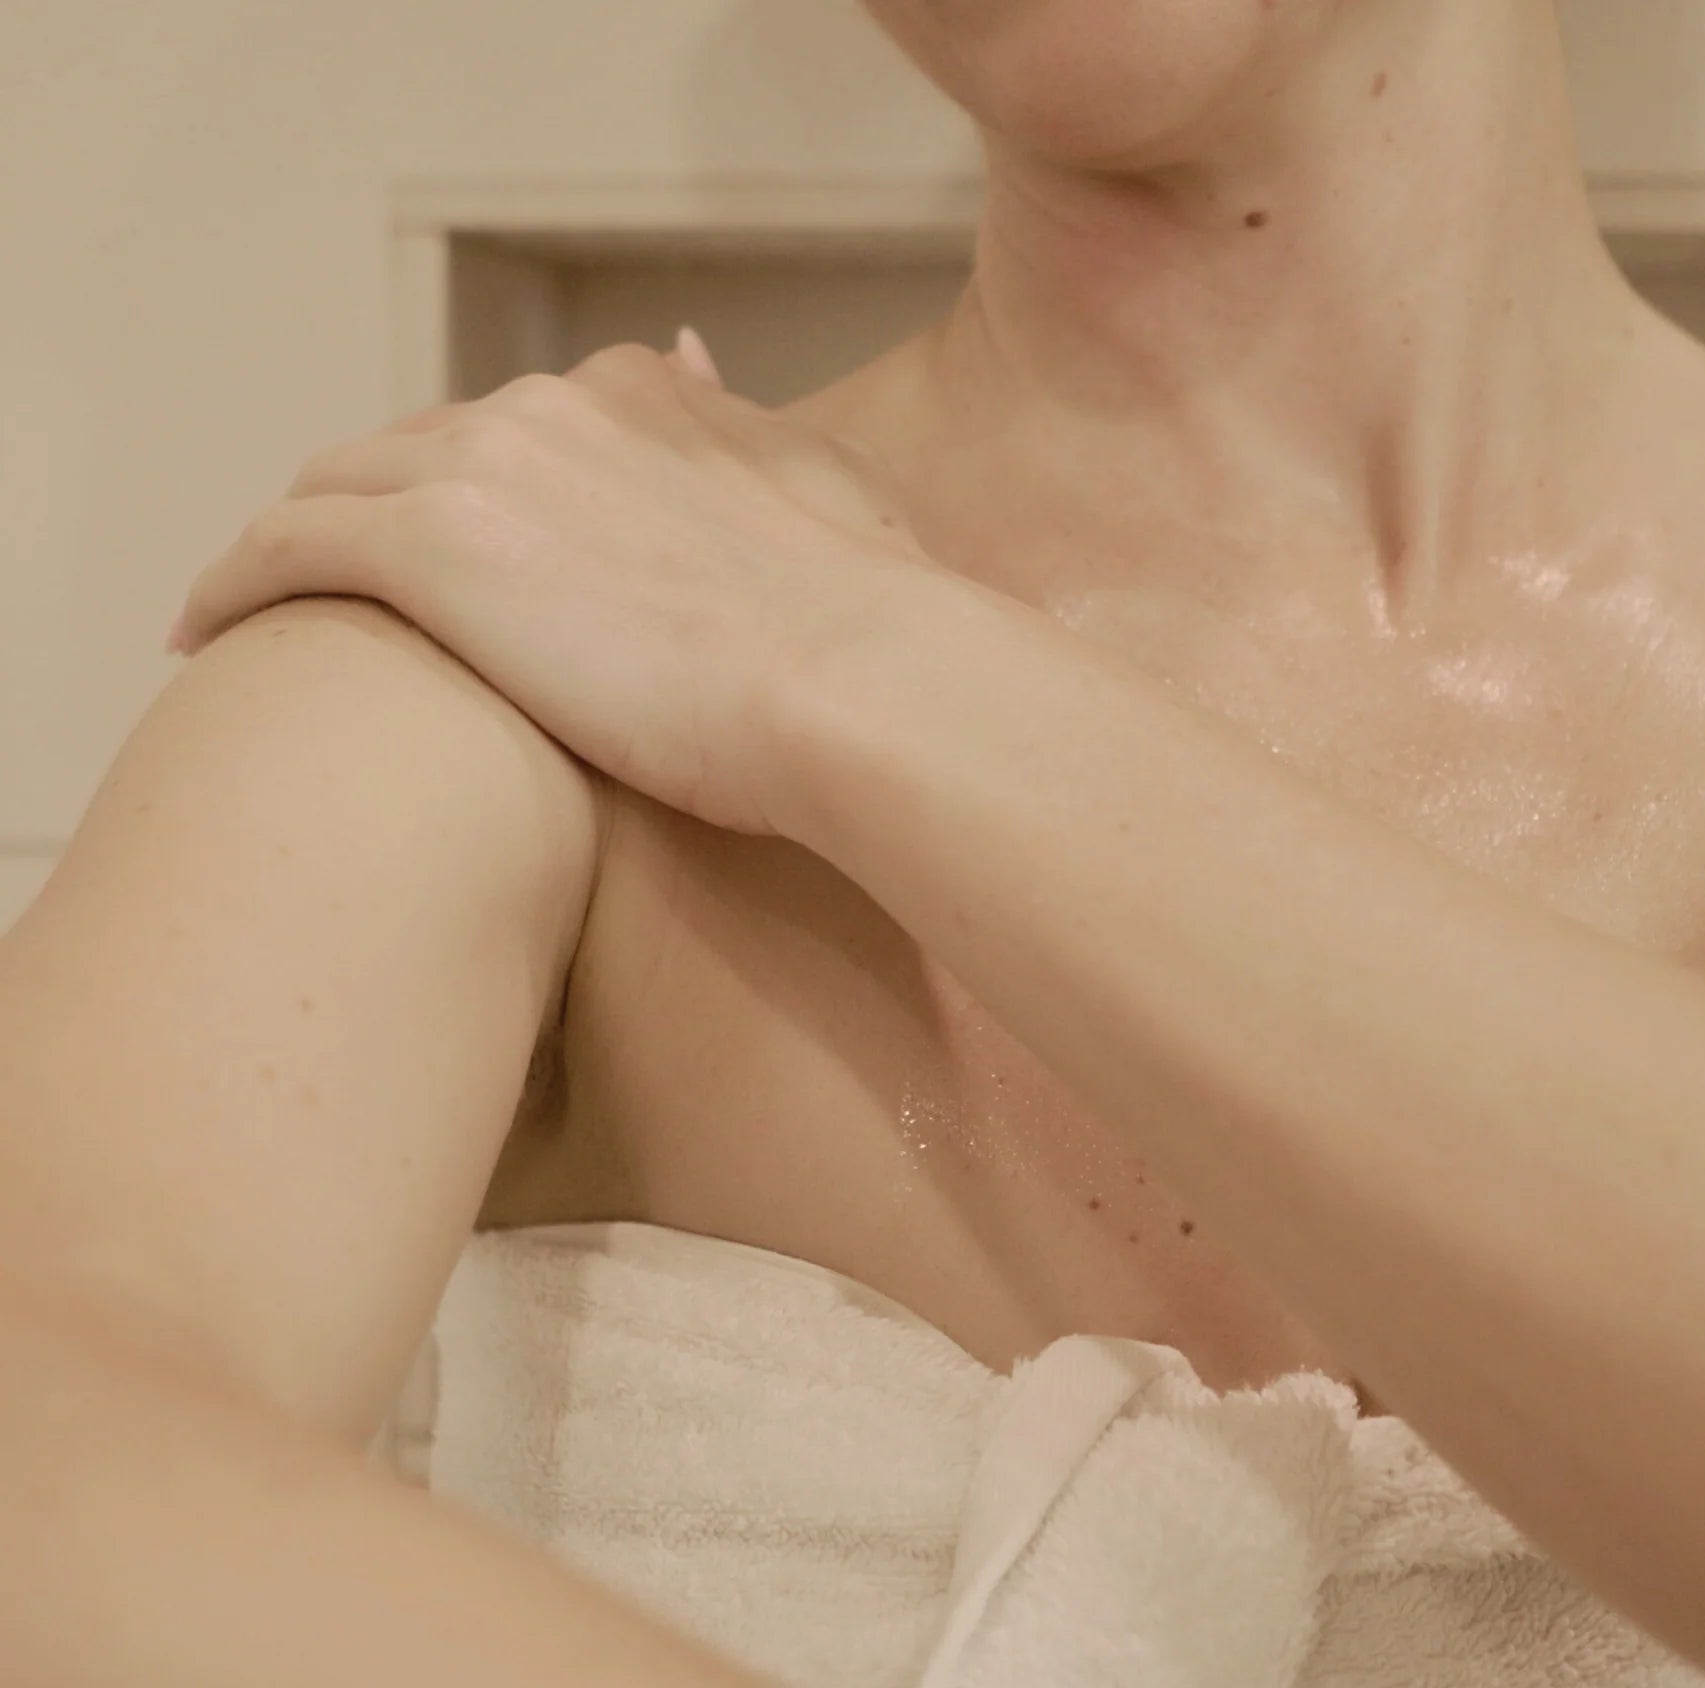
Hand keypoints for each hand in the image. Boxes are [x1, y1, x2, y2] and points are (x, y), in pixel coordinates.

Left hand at [168, 333, 942, 834]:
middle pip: (409, 448)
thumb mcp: (828, 493)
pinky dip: (234, 579)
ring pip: (332, 486)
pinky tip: (205, 631)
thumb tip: (695, 358)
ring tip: (258, 611)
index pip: (511, 428)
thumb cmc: (869, 625)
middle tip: (346, 592)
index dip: (468, 485)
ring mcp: (486, 469)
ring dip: (291, 541)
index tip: (454, 549)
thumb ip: (749, 431)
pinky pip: (285, 547)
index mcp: (643, 399)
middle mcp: (551, 409)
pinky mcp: (432, 549)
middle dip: (371, 510)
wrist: (861, 681)